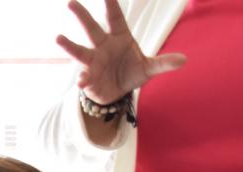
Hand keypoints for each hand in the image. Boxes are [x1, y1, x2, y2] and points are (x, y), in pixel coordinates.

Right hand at [56, 0, 184, 103]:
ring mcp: (93, 61)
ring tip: (58, 38)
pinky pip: (84, 76)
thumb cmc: (131, 73)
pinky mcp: (88, 77)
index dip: (111, 5)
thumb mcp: (149, 69)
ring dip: (69, 45)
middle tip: (71, 3)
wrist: (117, 92)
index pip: (115, 18)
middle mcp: (103, 46)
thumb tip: (184, 60)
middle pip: (91, 28)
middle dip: (82, 15)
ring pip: (80, 50)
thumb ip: (164, 63)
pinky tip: (82, 81)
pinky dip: (83, 79)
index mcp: (119, 37)